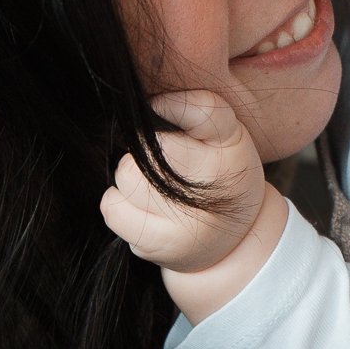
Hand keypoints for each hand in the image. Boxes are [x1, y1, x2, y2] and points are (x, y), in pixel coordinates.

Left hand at [100, 92, 263, 272]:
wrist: (236, 239)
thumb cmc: (222, 173)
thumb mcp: (226, 133)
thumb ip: (194, 108)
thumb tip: (145, 103)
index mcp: (232, 146)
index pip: (202, 110)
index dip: (173, 104)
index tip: (160, 106)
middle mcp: (215, 184)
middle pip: (148, 144)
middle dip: (148, 148)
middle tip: (169, 162)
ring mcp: (188, 220)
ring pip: (126, 174)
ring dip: (132, 176)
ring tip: (157, 186)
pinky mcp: (161, 244)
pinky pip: (113, 207)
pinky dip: (118, 202)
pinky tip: (143, 206)